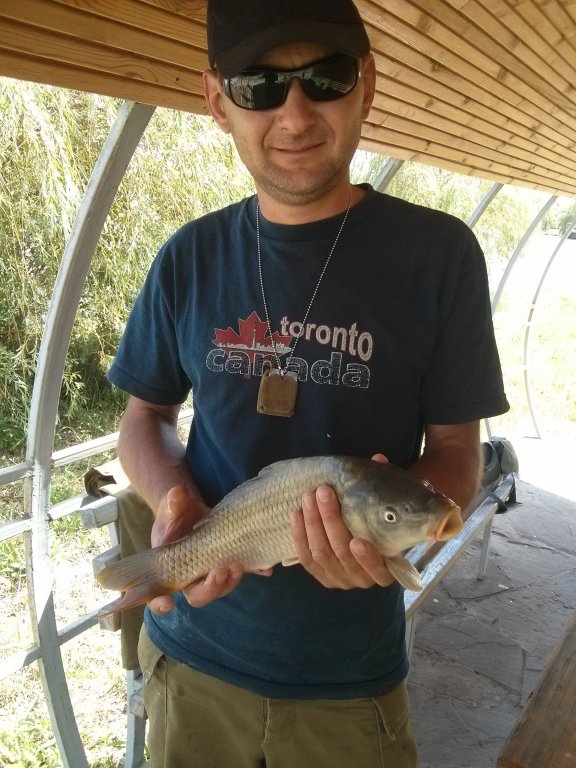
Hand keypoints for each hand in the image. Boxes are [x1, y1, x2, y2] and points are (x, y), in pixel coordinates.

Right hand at [148, 486, 253, 613]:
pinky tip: (266, 569)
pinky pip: (242, 572)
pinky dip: (255, 571)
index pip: (160, 595)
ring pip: (221, 587)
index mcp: (170, 570)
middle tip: (220, 570)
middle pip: (199, 595)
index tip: (168, 603)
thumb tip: (176, 494)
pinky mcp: (229, 563)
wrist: (192, 511)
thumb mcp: (171, 508)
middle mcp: (191, 577)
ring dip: (231, 581)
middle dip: (211, 588)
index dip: (160, 603)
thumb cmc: (175, 514)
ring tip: (238, 565)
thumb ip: (172, 504)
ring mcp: (211, 573)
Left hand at [290, 453, 394, 588]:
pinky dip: (299, 536)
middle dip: (330, 521)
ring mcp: (339, 580)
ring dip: (313, 524)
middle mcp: (362, 579)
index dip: (367, 558)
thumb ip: (384, 486)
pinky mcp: (320, 576)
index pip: (376, 569)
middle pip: (342, 553)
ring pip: (321, 553)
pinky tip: (296, 515)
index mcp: (385, 569)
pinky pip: (306, 558)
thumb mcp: (385, 508)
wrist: (366, 540)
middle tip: (323, 493)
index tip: (357, 540)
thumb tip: (378, 459)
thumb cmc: (379, 523)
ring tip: (308, 497)